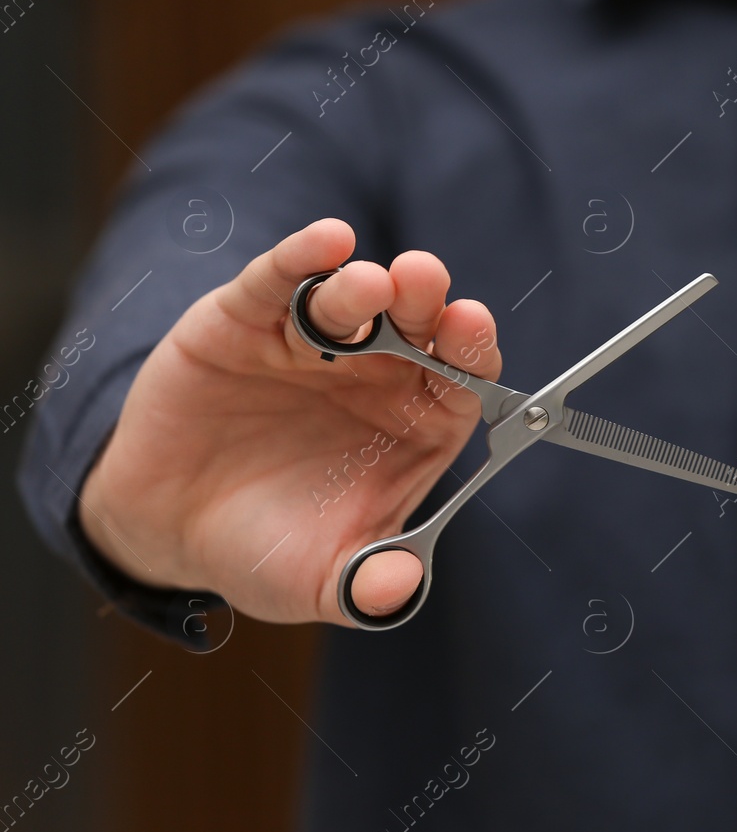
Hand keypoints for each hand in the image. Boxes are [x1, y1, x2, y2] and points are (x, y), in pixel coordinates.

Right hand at [78, 220, 502, 623]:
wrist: (167, 530)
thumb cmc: (264, 549)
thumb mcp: (319, 581)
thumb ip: (366, 587)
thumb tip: (401, 590)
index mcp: (414, 424)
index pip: (460, 378)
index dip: (471, 350)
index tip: (473, 328)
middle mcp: (375, 373)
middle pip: (416, 325)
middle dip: (428, 302)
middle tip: (429, 286)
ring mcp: (313, 343)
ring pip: (351, 299)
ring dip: (366, 285)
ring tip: (373, 286)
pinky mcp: (246, 320)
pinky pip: (278, 280)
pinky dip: (302, 256)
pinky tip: (328, 240)